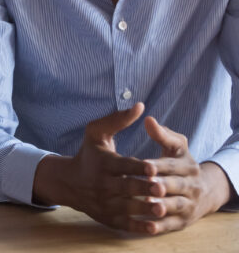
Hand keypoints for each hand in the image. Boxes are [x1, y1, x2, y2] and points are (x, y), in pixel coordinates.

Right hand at [33, 103, 157, 230]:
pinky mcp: (107, 216)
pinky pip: (124, 222)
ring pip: (126, 206)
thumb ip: (118, 120)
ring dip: (143, 208)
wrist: (68, 182)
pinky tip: (153, 227)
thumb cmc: (89, 154)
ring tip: (161, 209)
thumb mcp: (96, 133)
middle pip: (125, 187)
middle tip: (162, 189)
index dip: (137, 167)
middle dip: (143, 188)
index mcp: (103, 162)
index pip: (122, 165)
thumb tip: (140, 106)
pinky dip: (137, 226)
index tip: (153, 168)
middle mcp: (102, 183)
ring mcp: (104, 202)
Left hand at [135, 116, 232, 234]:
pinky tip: (148, 226)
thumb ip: (162, 135)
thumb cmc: (178, 164)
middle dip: (164, 185)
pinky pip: (172, 224)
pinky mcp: (183, 221)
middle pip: (177, 186)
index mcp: (188, 166)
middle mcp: (191, 186)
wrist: (202, 191)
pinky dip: (162, 226)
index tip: (145, 164)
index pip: (173, 165)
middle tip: (149, 185)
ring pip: (176, 206)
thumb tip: (148, 119)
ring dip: (164, 206)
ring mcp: (188, 204)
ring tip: (151, 206)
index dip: (159, 165)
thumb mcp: (175, 147)